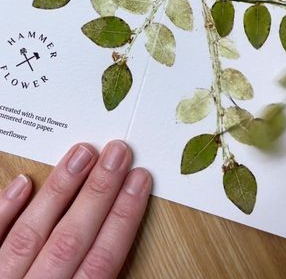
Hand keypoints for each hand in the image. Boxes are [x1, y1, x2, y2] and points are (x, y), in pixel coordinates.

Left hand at [0, 140, 150, 277]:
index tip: (138, 181)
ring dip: (59, 191)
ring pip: (31, 234)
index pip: (102, 261)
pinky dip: (5, 211)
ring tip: (82, 153)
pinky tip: (24, 182)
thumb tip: (117, 236)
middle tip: (117, 153)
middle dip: (98, 193)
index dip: (123, 218)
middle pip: (71, 240)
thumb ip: (96, 276)